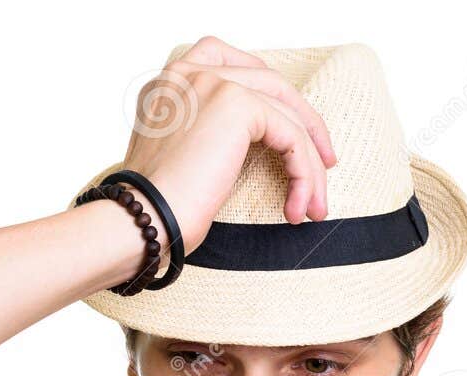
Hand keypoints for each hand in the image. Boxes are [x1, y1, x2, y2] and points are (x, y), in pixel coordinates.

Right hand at [119, 35, 338, 255]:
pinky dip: (304, 172)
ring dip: (309, 162)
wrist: (142, 219)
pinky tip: (301, 205)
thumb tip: (250, 146)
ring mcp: (212, 82)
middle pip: (269, 84)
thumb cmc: (156, 206)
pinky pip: (290, 135)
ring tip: (316, 205)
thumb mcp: (179, 157)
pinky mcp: (236, 105)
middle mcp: (188, 71)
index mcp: (171, 82)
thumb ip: (205, 132)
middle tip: (324, 165)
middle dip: (304, 126)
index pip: (232, 66)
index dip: (271, 95)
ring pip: (286, 113)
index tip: (293, 132)